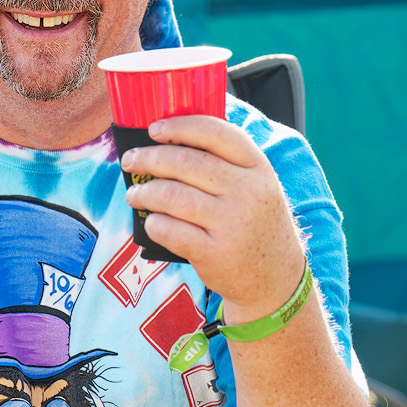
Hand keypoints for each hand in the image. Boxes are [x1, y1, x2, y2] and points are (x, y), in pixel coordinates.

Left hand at [121, 114, 307, 323]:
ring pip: (172, 195)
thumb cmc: (256, 225)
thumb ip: (226, 164)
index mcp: (258, 167)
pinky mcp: (214, 253)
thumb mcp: (258, 187)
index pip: (216, 133)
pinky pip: (169, 230)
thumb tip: (169, 141)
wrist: (276, 279)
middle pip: (185, 163)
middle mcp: (247, 192)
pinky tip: (151, 222)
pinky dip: (153, 223)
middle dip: (149, 159)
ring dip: (144, 192)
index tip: (154, 129)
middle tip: (131, 161)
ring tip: (134, 195)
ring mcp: (232, 223)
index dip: (180, 126)